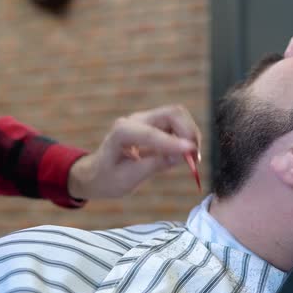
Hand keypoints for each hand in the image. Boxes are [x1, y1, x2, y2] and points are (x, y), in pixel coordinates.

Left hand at [68, 105, 200, 199]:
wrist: (97, 173)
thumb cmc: (108, 178)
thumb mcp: (129, 178)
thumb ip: (155, 165)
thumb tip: (182, 156)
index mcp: (121, 133)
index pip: (151, 134)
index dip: (173, 142)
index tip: (191, 152)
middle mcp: (135, 120)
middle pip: (172, 114)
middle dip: (189, 132)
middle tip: (195, 156)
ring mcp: (145, 120)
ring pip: (178, 116)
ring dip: (190, 133)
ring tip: (193, 157)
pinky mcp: (154, 125)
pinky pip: (176, 124)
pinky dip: (186, 136)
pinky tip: (186, 154)